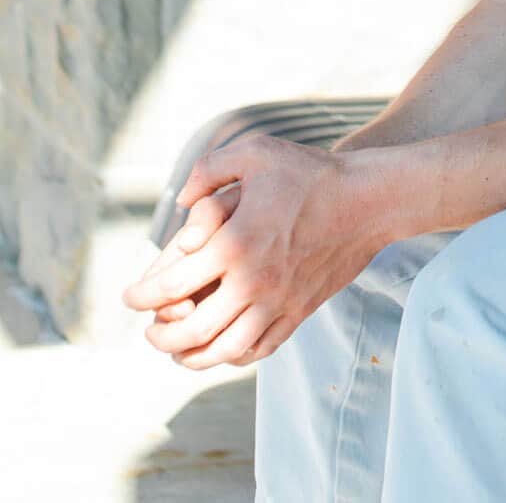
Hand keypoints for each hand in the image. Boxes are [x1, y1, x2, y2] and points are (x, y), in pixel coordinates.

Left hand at [122, 134, 387, 369]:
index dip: (141, 296)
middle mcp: (253, 281)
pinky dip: (231, 356)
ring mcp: (278, 301)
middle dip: (158, 335)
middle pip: (189, 330)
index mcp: (234, 243)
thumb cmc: (312, 172)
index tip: (130, 296)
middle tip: (148, 328)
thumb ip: (208, 170)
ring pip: (223, 350)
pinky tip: (221, 347)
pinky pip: (258, 349)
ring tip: (177, 349)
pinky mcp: (300, 311)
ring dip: (191, 356)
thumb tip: (179, 202)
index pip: (170, 285)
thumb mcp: (256, 153)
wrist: (370, 200)